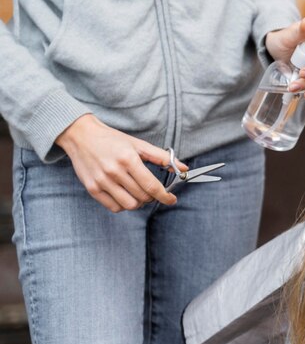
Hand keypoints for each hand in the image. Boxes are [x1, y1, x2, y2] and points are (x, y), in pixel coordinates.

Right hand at [55, 114, 187, 212]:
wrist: (81, 136)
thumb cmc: (112, 140)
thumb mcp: (138, 144)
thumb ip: (162, 157)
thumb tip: (183, 167)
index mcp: (128, 159)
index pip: (151, 185)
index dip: (165, 196)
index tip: (172, 199)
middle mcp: (114, 171)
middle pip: (142, 196)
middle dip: (152, 197)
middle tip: (152, 190)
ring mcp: (102, 182)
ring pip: (129, 205)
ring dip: (139, 203)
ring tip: (139, 193)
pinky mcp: (92, 189)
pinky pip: (114, 207)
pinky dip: (124, 205)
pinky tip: (126, 195)